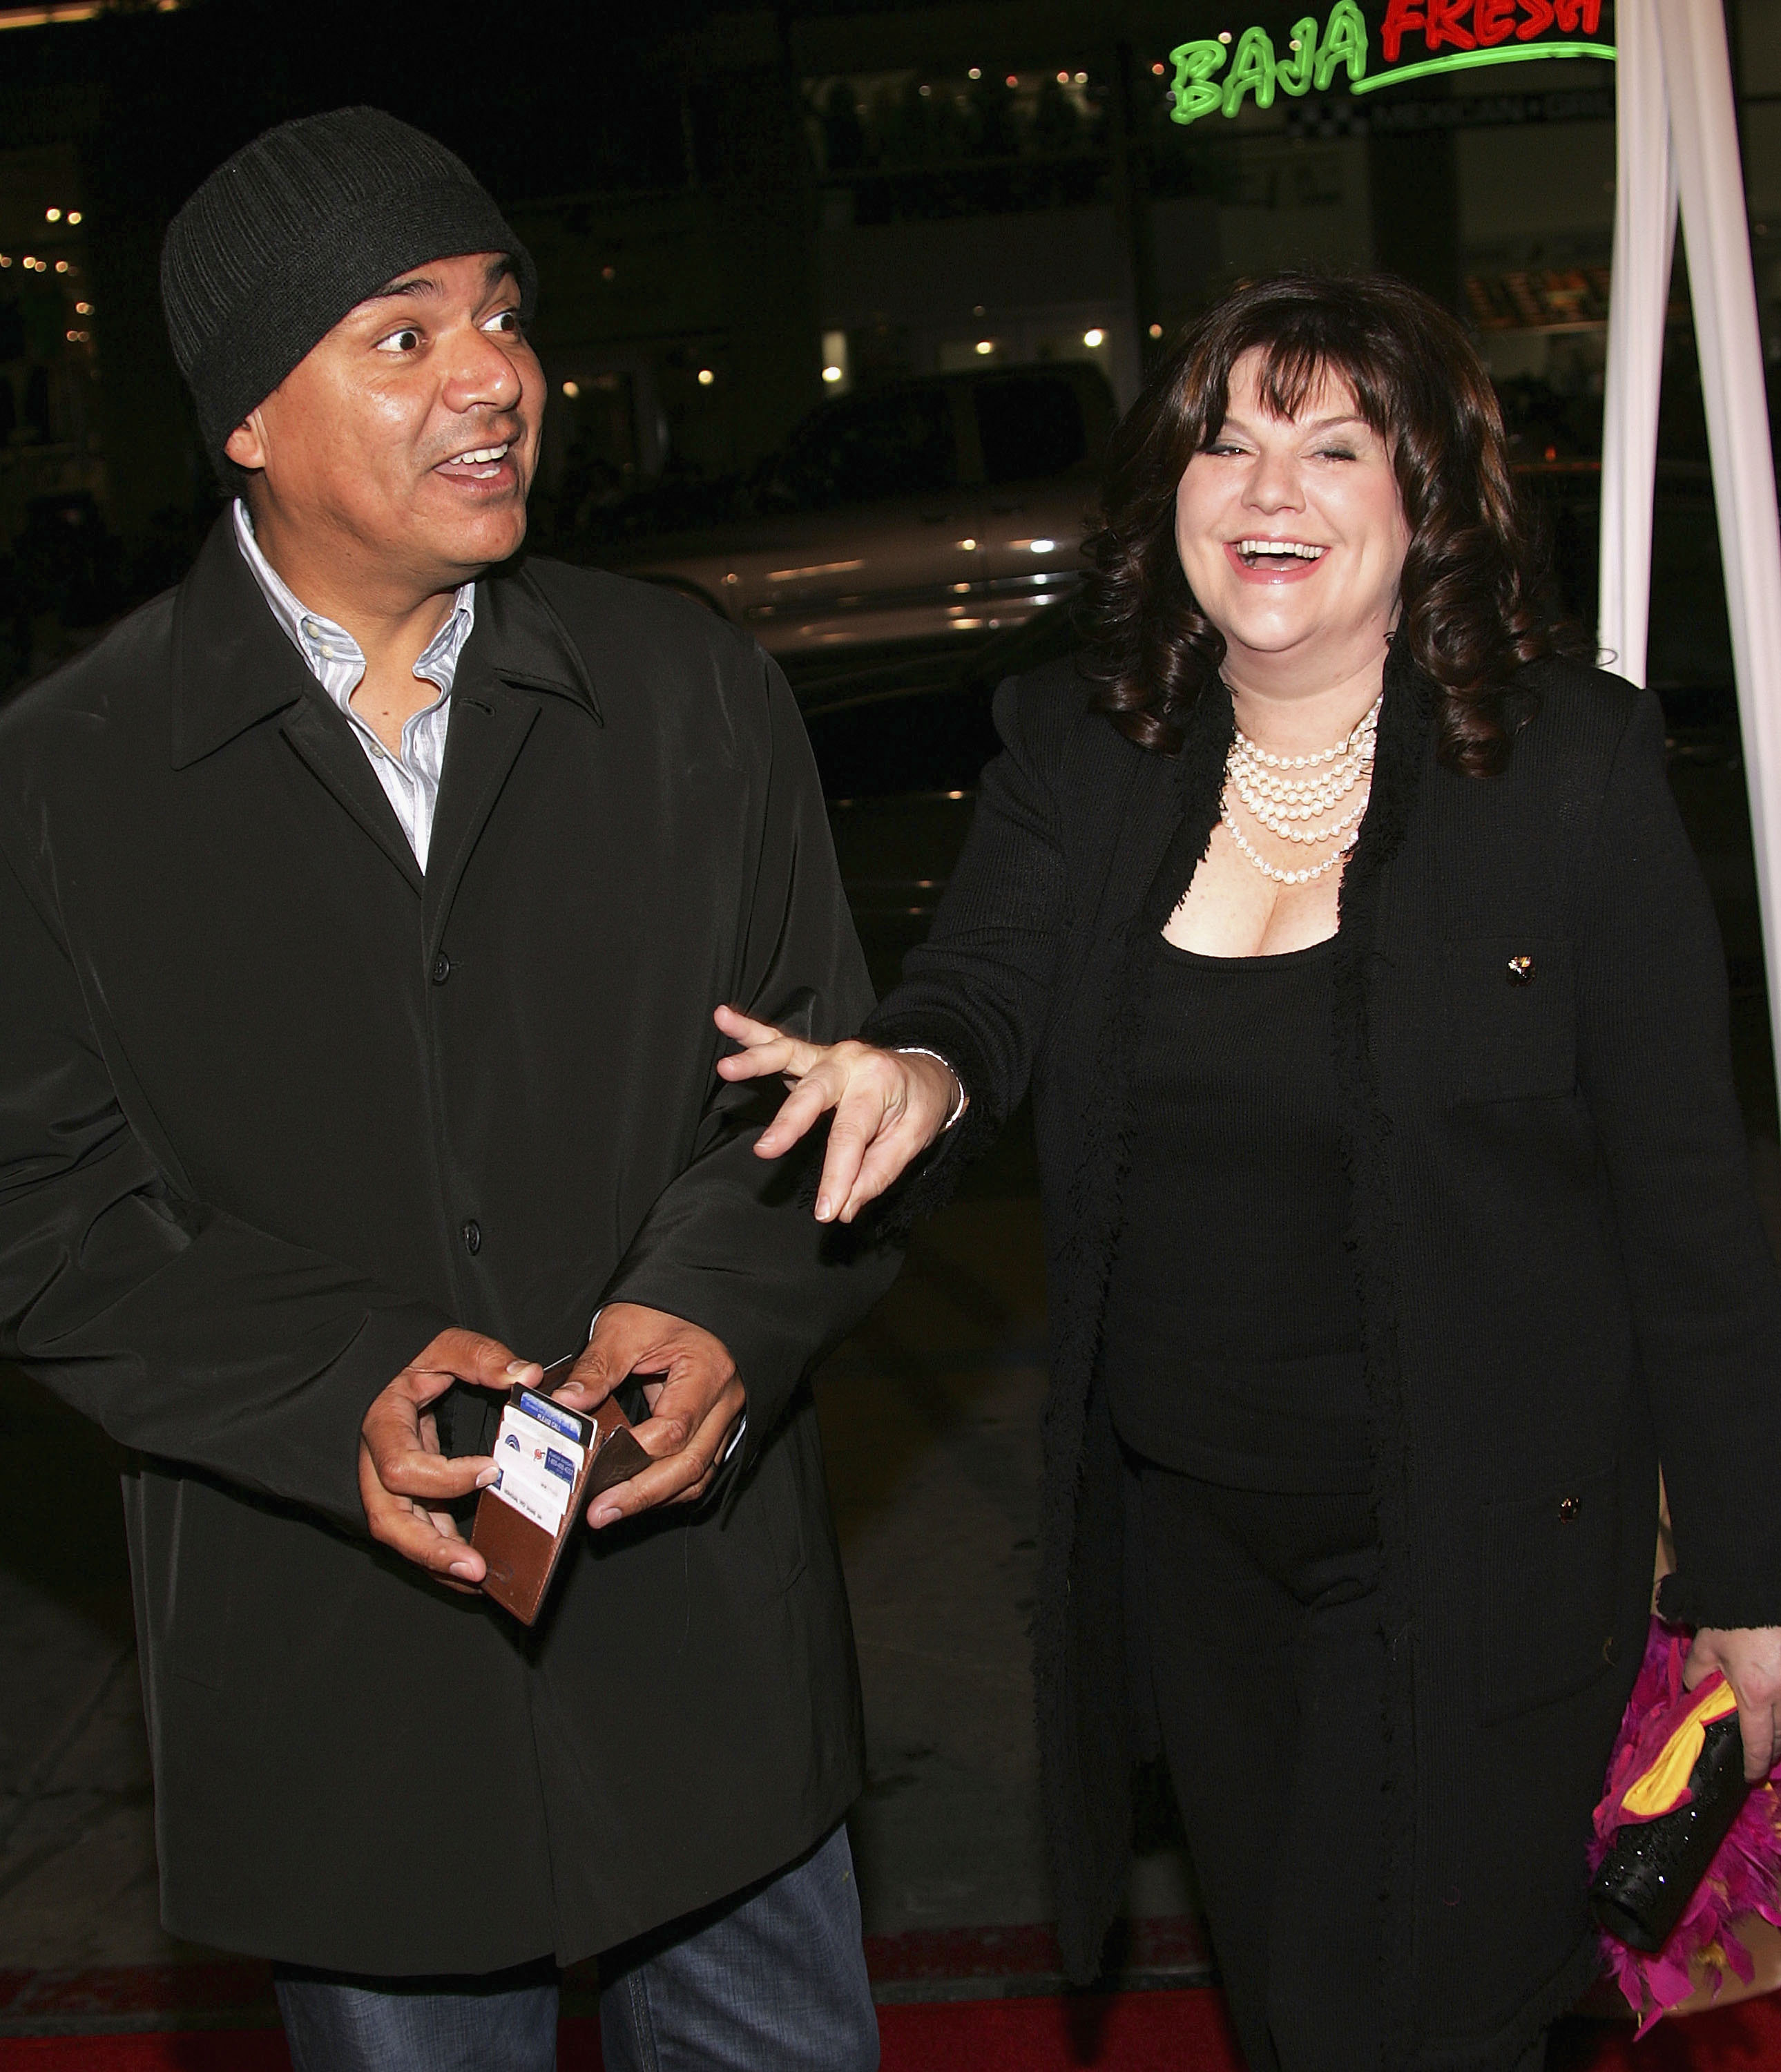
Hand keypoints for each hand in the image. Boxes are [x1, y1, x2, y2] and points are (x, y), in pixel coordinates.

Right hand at [358, 1329, 540, 1590]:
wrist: (386, 1370)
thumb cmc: (412, 1358)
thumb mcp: (443, 1345)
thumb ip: (482, 1358)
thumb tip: (525, 1376)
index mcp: (382, 1426)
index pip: (402, 1467)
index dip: (444, 1477)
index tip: (490, 1470)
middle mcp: (376, 1463)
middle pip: (389, 1521)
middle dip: (431, 1550)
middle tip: (476, 1568)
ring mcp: (387, 1485)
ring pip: (402, 1537)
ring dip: (439, 1563)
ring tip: (481, 1580)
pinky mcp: (405, 1495)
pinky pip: (419, 1532)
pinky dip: (442, 1555)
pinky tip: (473, 1570)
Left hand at [552, 1302, 744, 1528]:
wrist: (698, 1293)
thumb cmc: (667, 1304)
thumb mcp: (625, 1327)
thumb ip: (596, 1369)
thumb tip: (564, 1404)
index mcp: (708, 1371)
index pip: (674, 1428)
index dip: (634, 1456)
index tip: (596, 1474)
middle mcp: (725, 1401)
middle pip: (691, 1464)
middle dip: (643, 1494)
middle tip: (601, 1513)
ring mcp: (726, 1416)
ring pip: (698, 1474)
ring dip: (656, 1497)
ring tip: (612, 1510)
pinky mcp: (716, 1425)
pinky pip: (698, 1466)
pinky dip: (669, 1485)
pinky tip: (635, 1494)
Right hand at [712, 1003, 959, 1222]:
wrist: (925, 1070)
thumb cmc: (917, 1105)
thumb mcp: (912, 1140)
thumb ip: (876, 1173)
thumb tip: (844, 1207)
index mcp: (879, 1082)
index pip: (852, 1135)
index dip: (838, 1175)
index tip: (826, 1210)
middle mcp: (850, 1062)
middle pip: (815, 1092)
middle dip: (790, 1122)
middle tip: (766, 1150)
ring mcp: (827, 1054)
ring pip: (788, 1053)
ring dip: (755, 1061)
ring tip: (726, 1069)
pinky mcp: (811, 1053)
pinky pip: (777, 1039)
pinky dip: (748, 1029)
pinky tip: (724, 1018)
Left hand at [1685, 1625, 1780, 1780]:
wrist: (1759, 1590)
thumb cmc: (1733, 1619)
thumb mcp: (1708, 1646)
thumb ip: (1697, 1673)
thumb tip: (1691, 1691)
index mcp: (1756, 1693)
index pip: (1758, 1741)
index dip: (1754, 1763)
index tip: (1750, 1774)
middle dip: (1772, 1751)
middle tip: (1761, 1756)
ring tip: (1772, 1736)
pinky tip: (1779, 1712)